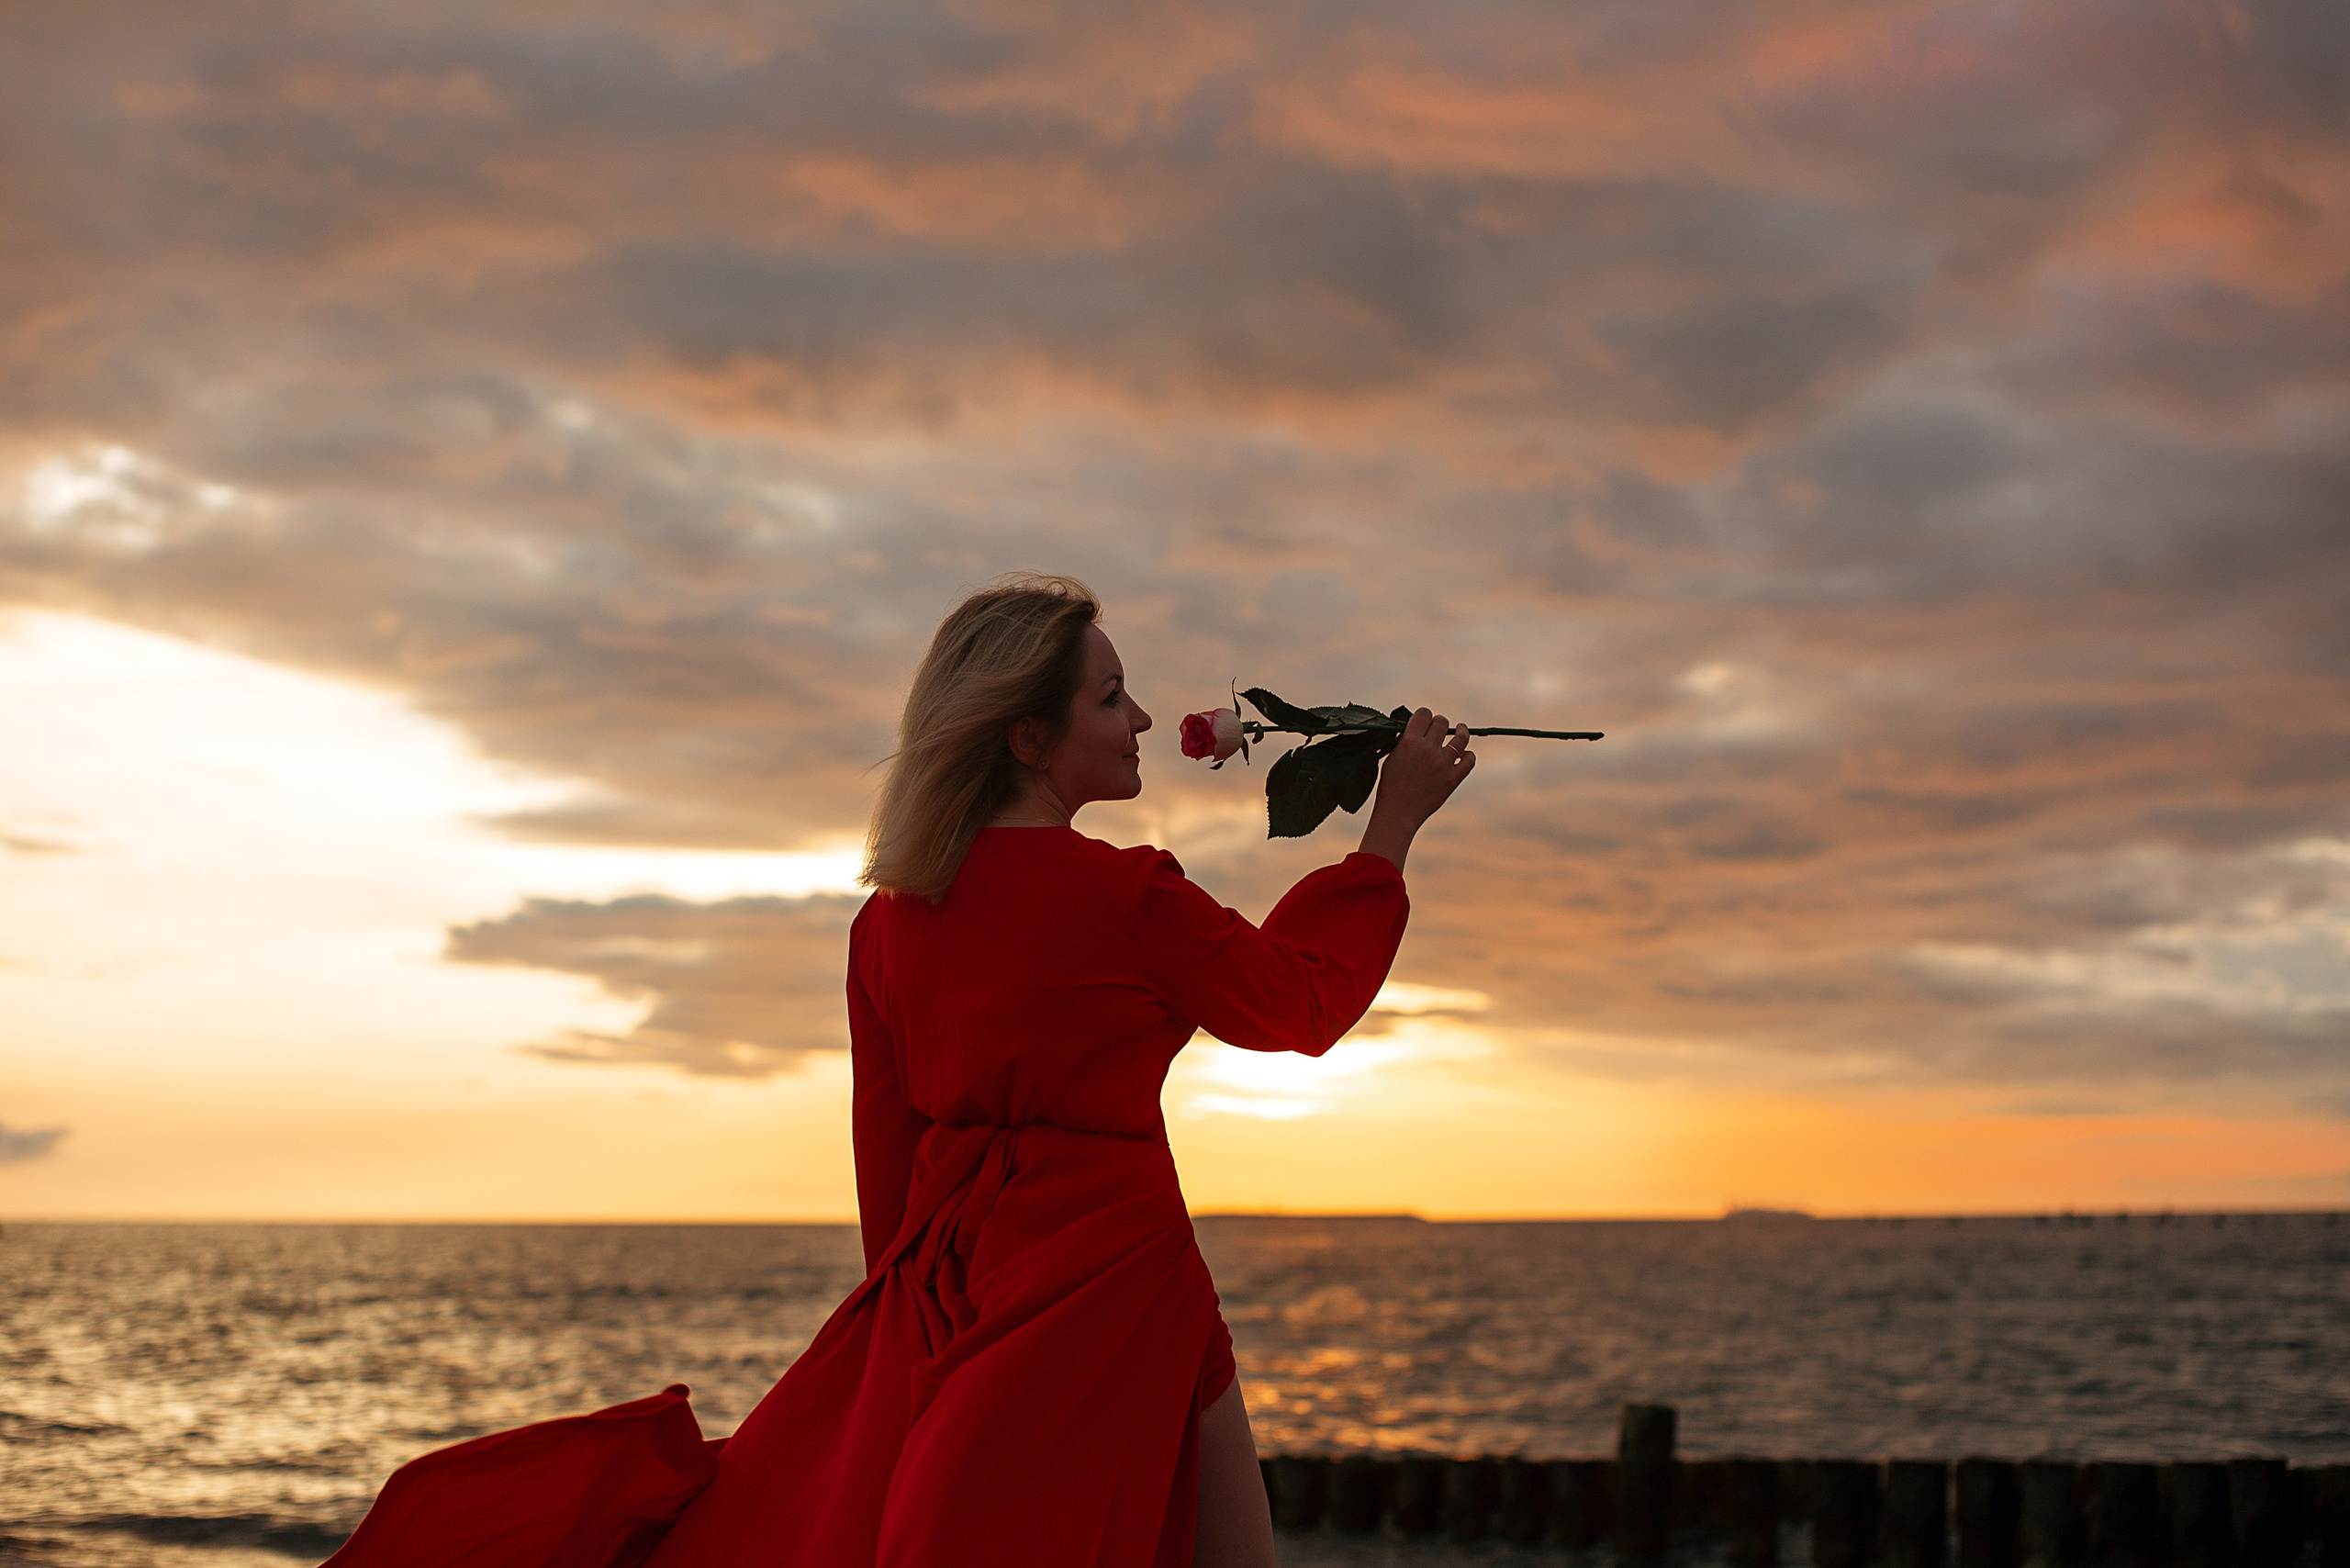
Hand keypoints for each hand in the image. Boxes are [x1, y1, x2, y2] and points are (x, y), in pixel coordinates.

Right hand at [1357, 708, 1474, 872]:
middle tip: (1437, 729)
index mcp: (1410, 742)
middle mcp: (1428, 750)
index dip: (1424, 715)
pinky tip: (1465, 754)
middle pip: (1442, 722)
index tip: (1424, 720)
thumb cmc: (1391, 786)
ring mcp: (1443, 764)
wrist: (1398, 813)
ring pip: (1461, 737)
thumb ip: (1405, 740)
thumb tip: (1418, 728)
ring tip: (1462, 730)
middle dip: (1439, 724)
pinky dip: (1469, 755)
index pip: (1424, 713)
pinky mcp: (1453, 779)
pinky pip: (1470, 760)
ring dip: (1462, 731)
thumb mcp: (1391, 757)